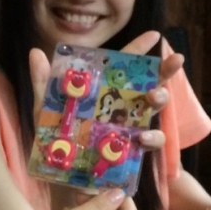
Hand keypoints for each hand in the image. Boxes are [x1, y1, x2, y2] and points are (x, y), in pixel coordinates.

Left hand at [27, 37, 172, 152]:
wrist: (57, 174)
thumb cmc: (53, 136)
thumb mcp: (44, 109)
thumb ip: (43, 83)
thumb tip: (35, 52)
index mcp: (103, 91)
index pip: (124, 65)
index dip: (139, 49)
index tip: (156, 35)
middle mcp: (121, 106)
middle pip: (149, 83)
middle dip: (164, 71)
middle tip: (174, 61)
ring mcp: (129, 127)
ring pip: (154, 110)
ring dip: (160, 99)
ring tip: (155, 96)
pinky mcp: (132, 151)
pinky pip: (150, 142)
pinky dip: (152, 137)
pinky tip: (142, 136)